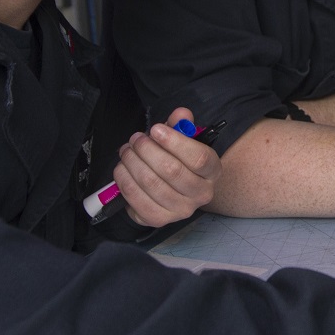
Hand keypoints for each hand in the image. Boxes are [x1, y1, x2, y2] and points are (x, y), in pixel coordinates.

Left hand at [116, 108, 219, 227]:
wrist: (175, 191)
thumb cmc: (179, 160)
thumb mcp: (183, 141)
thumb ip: (181, 125)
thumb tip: (180, 114)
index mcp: (212, 171)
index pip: (199, 158)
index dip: (174, 142)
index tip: (155, 129)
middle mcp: (201, 194)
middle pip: (171, 170)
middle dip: (147, 150)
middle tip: (135, 139)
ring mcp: (180, 210)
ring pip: (151, 183)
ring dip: (132, 162)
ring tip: (126, 151)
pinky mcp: (158, 220)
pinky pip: (136, 199)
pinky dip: (124, 180)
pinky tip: (122, 168)